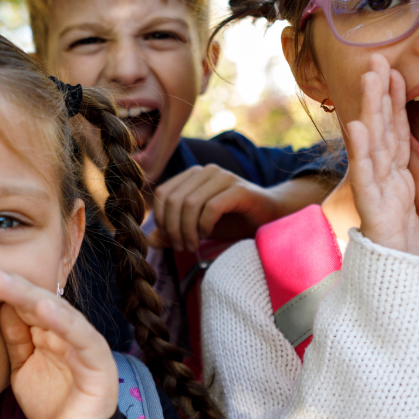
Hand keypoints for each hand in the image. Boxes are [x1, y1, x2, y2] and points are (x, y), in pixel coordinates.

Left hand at [0, 254, 117, 418]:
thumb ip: (16, 336)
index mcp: (49, 329)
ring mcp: (84, 342)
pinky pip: (80, 336)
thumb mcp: (22, 366)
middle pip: (35, 298)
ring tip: (0, 279)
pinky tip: (42, 307)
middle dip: (6, 280)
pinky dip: (62, 320)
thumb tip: (1, 304)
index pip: (22, 299)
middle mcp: (67, 329)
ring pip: (55, 310)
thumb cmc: (50, 403)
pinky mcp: (98, 360)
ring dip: (27, 293)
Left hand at [150, 165, 285, 251]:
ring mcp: (223, 177)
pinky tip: (208, 235)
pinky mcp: (239, 189)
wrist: (269, 217)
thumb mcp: (196, 229)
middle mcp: (206, 171)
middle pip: (174, 200)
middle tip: (181, 248)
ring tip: (193, 246)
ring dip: (188, 231)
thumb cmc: (232, 221)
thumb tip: (148, 241)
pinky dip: (204, 226)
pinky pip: (211, 208)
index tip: (169, 240)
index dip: (160, 219)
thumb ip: (173, 232)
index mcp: (192, 175)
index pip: (163, 194)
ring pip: (190, 204)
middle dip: (173, 229)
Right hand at [346, 54, 418, 255]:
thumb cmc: (402, 244)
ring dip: (371, 108)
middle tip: (376, 60)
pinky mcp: (371, 208)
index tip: (392, 71)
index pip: (395, 131)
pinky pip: (366, 175)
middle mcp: (382, 177)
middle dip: (379, 94)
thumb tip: (405, 164)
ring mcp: (374, 190)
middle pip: (381, 130)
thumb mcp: (412, 204)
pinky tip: (357, 126)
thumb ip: (406, 181)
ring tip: (370, 79)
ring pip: (373, 143)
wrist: (397, 277)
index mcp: (395, 175)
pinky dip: (361, 150)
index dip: (393, 101)